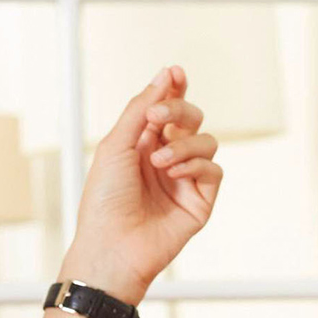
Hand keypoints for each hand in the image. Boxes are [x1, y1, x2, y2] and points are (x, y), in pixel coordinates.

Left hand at [59, 67, 222, 304]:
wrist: (111, 245)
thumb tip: (165, 76)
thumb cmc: (104, 201)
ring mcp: (184, 180)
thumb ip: (140, 109)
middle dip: (178, 110)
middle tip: (158, 116)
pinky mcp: (200, 202)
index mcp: (142, 143)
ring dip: (184, 144)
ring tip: (159, 161)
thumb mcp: (115, 145)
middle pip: (191, 118)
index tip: (176, 72)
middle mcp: (166, 158)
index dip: (174, 88)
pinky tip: (173, 174)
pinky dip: (196, 165)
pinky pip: (213, 170)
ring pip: (207, 142)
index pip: (166, 108)